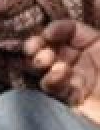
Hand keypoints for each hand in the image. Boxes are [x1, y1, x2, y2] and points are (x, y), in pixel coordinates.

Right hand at [26, 7, 99, 124]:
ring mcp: (78, 80)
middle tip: (34, 47)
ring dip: (41, 62)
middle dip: (39, 45)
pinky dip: (52, 81)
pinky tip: (60, 76)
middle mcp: (85, 60)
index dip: (57, 29)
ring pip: (47, 67)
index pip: (70, 30)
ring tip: (46, 61)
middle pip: (52, 47)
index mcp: (98, 43)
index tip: (48, 33)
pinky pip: (55, 89)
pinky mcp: (75, 100)